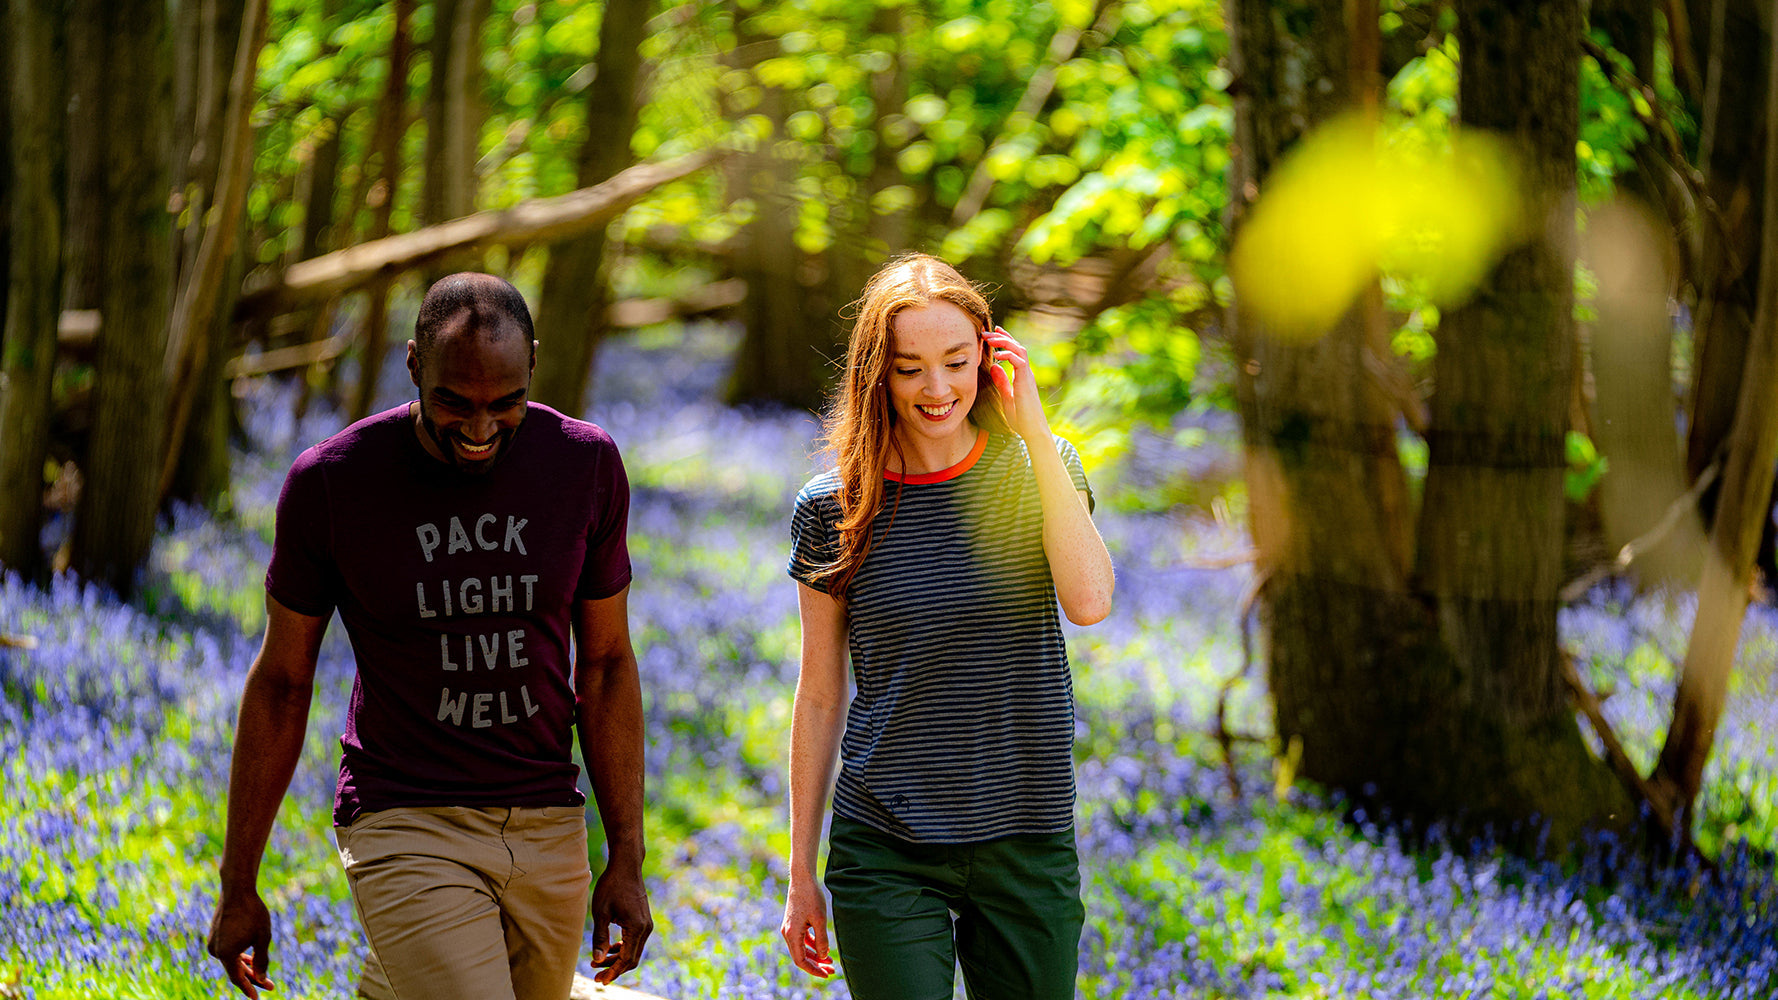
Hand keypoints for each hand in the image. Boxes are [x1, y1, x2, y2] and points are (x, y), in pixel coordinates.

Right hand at [207, 890, 275, 997]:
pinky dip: (239, 957)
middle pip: (236, 971)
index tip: (257, 999)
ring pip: (232, 962)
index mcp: (226, 954)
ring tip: (262, 975)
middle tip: (271, 986)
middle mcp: (216, 951)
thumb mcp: (263, 937)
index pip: (238, 979)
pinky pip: (228, 952)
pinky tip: (249, 959)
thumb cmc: (253, 912)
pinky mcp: (214, 936)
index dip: (249, 989)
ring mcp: (213, 943)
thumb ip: (262, 960)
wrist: (237, 889)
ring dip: (247, 968)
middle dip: (254, 979)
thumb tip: (262, 979)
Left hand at [588, 862, 652, 983]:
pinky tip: (609, 949)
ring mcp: (646, 924)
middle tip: (597, 975)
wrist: (626, 865)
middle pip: (632, 958)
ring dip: (617, 958)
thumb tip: (598, 959)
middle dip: (615, 969)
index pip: (627, 959)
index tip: (600, 981)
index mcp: (636, 928)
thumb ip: (600, 938)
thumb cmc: (612, 886)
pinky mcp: (643, 920)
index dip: (613, 972)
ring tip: (597, 962)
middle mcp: (646, 928)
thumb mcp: (601, 913)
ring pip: (633, 950)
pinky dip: (622, 948)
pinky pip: (634, 941)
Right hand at [779, 876, 835, 977]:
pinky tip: (824, 948)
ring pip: (802, 949)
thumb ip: (822, 940)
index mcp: (792, 934)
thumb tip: (823, 956)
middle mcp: (787, 933)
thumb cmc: (811, 897)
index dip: (813, 970)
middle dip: (816, 965)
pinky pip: (802, 940)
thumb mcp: (820, 920)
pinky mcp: (793, 923)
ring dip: (815, 956)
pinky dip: (812, 945)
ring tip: (830, 961)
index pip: (801, 961)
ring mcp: (789, 928)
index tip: (826, 974)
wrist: (802, 879)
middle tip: (831, 970)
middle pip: (801, 956)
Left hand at [983, 326, 1050, 441]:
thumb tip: (993, 367)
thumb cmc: (1021, 418)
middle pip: (1017, 347)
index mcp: (1021, 375)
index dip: (1004, 340)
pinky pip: (1019, 361)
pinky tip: (996, 355)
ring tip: (990, 338)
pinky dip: (1008, 355)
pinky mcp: (1026, 381)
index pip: (1014, 352)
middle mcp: (1026, 373)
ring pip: (1019, 350)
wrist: (1032, 430)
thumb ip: (1001, 381)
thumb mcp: (1006, 397)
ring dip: (1004, 342)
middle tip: (986, 332)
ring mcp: (1027, 376)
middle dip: (1001, 337)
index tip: (993, 332)